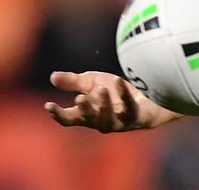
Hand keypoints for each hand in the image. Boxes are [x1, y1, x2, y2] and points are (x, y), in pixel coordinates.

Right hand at [44, 71, 177, 131]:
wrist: (149, 94)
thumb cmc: (117, 91)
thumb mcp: (93, 83)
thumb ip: (74, 82)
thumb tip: (52, 77)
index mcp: (89, 114)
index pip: (70, 119)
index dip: (59, 114)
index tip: (49, 105)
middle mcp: (103, 121)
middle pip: (90, 121)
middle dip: (85, 111)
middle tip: (80, 98)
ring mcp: (120, 121)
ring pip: (109, 120)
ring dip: (103, 105)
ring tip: (101, 89)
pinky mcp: (138, 117)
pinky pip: (130, 108)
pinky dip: (124, 94)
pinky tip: (118, 82)